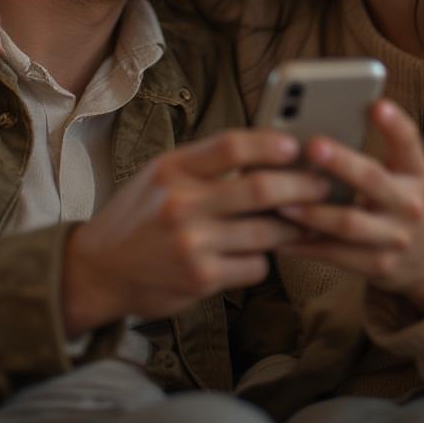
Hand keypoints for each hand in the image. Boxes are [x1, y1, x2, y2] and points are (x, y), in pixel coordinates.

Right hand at [62, 129, 329, 336]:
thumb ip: (207, 163)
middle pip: (260, 189)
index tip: (296, 145)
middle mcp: (182, 204)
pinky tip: (258, 253)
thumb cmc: (141, 214)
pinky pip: (255, 266)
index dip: (269, 143)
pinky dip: (263, 258)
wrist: (99, 269)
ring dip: (294, 226)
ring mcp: (193, 244)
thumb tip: (269, 149)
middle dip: (302, 186)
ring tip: (307, 219)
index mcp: (173, 169)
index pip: (230, 146)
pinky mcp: (201, 279)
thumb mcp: (162, 174)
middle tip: (324, 185)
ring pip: (266, 232)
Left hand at [276, 99, 423, 312]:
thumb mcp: (403, 172)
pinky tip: (279, 238)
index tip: (375, 104)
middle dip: (342, 163)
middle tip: (312, 146)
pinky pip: (336, 255)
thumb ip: (376, 149)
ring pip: (349, 223)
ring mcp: (395, 237)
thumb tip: (321, 121)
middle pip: (373, 179)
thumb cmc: (400, 198)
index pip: (409, 141)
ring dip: (313, 212)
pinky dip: (305, 246)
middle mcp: (410, 203)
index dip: (393, 123)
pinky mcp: (377, 264)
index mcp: (416, 171)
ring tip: (282, 201)